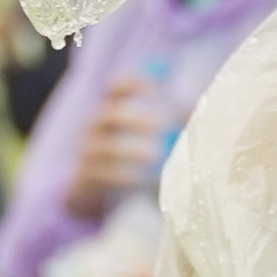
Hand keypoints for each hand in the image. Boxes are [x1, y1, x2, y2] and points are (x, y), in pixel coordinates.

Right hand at [66, 79, 166, 216]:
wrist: (97, 193)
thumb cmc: (130, 158)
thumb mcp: (148, 138)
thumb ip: (169, 122)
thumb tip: (191, 109)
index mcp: (109, 111)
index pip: (114, 88)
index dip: (132, 83)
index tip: (157, 87)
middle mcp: (94, 127)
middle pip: (110, 114)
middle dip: (135, 117)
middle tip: (161, 125)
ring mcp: (87, 152)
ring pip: (105, 146)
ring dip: (131, 148)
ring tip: (156, 155)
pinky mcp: (85, 176)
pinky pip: (100, 173)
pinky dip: (120, 174)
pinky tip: (140, 177)